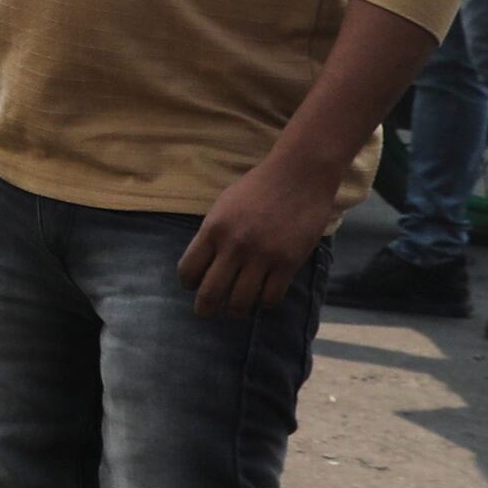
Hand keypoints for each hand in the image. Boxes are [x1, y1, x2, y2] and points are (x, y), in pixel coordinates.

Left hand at [175, 138, 358, 316]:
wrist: (299, 175)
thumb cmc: (259, 187)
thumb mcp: (224, 205)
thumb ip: (213, 234)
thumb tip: (203, 264)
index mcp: (213, 229)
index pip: (188, 270)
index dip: (188, 283)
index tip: (193, 286)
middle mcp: (234, 246)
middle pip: (210, 294)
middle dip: (205, 309)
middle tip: (207, 312)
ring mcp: (262, 256)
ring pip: (240, 302)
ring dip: (235, 311)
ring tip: (235, 310)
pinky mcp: (288, 263)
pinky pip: (270, 298)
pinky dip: (263, 303)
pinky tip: (262, 297)